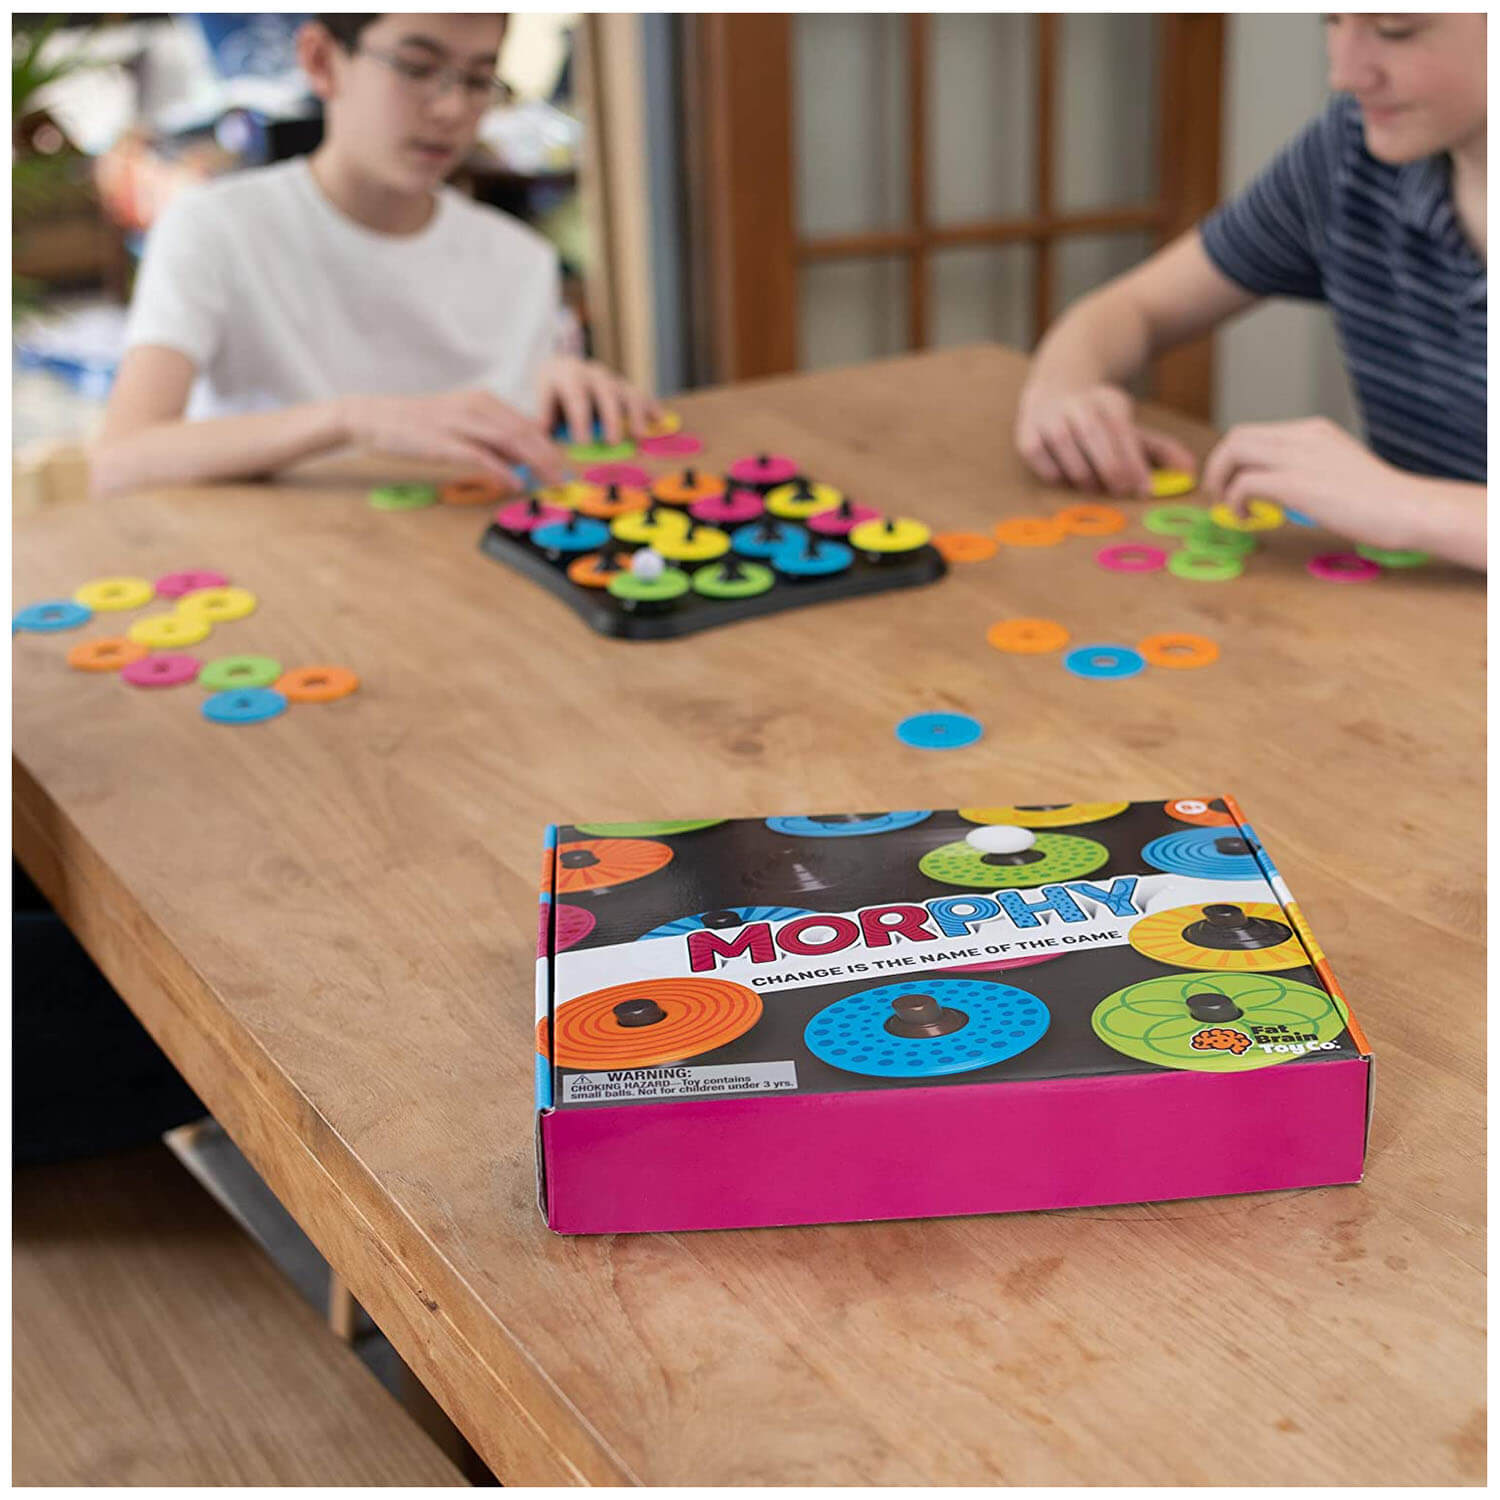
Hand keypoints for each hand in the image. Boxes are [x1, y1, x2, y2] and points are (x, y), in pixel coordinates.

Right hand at [340, 389, 566, 489]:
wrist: (376, 417)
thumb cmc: (420, 425)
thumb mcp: (462, 423)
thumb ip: (491, 438)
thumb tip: (522, 458)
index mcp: (484, 401)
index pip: (528, 424)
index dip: (551, 446)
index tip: (567, 466)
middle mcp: (477, 407)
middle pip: (525, 432)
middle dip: (551, 457)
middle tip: (568, 478)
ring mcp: (460, 422)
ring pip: (509, 441)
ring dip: (536, 463)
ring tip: (552, 482)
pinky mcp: (444, 441)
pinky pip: (480, 456)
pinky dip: (501, 470)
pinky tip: (515, 483)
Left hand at [539, 356, 660, 445]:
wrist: (559, 372)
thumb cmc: (548, 396)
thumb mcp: (539, 401)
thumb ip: (542, 417)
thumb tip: (542, 433)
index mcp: (566, 374)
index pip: (575, 397)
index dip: (580, 419)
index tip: (583, 443)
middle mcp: (591, 373)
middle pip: (604, 393)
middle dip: (609, 418)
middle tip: (612, 442)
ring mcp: (610, 379)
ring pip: (626, 393)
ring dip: (634, 414)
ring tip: (638, 436)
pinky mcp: (624, 387)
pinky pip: (640, 396)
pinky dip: (651, 407)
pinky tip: (659, 420)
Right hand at [1015, 381, 1198, 496]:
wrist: (1058, 385)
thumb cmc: (1098, 420)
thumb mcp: (1130, 429)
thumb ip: (1160, 451)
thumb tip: (1190, 472)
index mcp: (1107, 401)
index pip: (1121, 431)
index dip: (1133, 462)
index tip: (1144, 489)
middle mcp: (1076, 404)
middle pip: (1093, 432)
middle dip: (1110, 465)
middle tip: (1121, 491)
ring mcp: (1047, 416)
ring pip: (1063, 442)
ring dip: (1081, 470)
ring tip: (1094, 486)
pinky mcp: (1026, 432)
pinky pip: (1038, 454)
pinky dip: (1052, 471)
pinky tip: (1066, 480)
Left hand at [1201, 418, 1432, 548]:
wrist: (1407, 508)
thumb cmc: (1377, 500)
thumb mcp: (1336, 470)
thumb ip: (1306, 469)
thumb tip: (1277, 489)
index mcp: (1313, 431)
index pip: (1254, 432)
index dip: (1233, 459)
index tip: (1231, 485)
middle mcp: (1303, 436)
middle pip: (1236, 436)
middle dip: (1218, 467)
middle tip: (1221, 496)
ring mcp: (1299, 458)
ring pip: (1234, 451)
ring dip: (1220, 480)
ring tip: (1230, 507)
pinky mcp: (1297, 484)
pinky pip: (1244, 484)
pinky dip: (1234, 502)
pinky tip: (1247, 518)